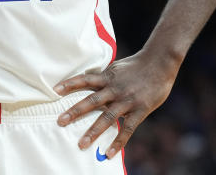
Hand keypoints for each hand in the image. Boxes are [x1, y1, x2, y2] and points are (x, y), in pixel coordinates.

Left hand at [53, 50, 177, 158]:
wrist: (160, 62)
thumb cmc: (137, 65)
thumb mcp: (116, 67)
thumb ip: (104, 77)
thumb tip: (88, 81)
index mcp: (107, 77)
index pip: (85, 79)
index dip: (70, 84)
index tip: (55, 90)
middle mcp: (114, 89)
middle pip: (91, 101)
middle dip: (74, 112)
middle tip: (59, 121)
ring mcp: (127, 100)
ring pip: (107, 118)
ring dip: (93, 131)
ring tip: (81, 144)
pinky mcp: (140, 110)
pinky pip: (127, 129)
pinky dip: (118, 142)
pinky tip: (109, 153)